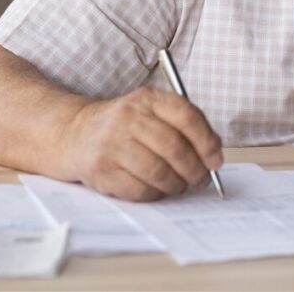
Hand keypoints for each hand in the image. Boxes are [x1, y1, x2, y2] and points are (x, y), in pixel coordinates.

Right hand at [60, 87, 223, 201]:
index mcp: (148, 99)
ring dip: (176, 185)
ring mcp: (112, 143)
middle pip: (174, 148)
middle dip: (195, 170)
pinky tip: (157, 189)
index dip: (207, 141)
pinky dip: (155, 194)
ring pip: (158, 172)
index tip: (216, 160)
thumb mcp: (153, 112)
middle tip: (201, 179)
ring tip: (180, 185)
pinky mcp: (101, 170)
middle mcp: (129, 118)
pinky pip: (139, 189)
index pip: (187, 116)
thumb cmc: (126, 126)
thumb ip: (184, 127)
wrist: (77, 133)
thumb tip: (214, 156)